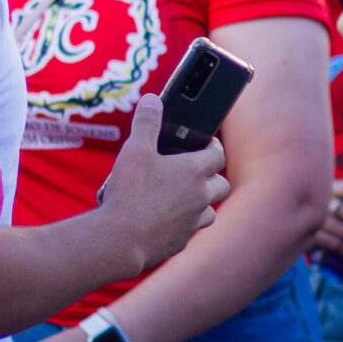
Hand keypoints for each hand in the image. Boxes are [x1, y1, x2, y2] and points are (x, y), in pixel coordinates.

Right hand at [97, 95, 229, 273]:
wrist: (120, 239)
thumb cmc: (130, 192)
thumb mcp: (135, 150)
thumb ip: (146, 122)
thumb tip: (153, 100)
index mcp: (194, 172)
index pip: (217, 154)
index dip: (213, 147)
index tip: (206, 143)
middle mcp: (200, 197)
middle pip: (222, 185)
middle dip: (213, 177)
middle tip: (197, 171)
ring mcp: (192, 222)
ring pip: (210, 211)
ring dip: (202, 203)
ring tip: (184, 197)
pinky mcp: (181, 242)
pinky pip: (191, 230)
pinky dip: (184, 224)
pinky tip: (166, 220)